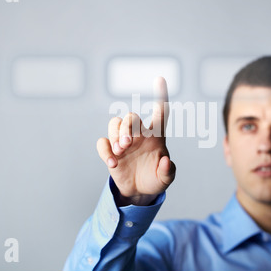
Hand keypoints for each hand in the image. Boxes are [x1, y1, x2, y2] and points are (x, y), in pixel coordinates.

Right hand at [96, 76, 175, 205]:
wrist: (139, 191)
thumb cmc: (154, 179)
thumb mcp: (165, 179)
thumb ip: (168, 171)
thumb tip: (165, 161)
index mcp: (155, 137)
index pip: (160, 113)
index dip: (161, 96)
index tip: (160, 79)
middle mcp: (138, 135)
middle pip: (131, 117)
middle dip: (127, 127)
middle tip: (127, 144)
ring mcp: (122, 142)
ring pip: (114, 123)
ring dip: (116, 134)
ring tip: (120, 150)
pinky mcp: (110, 152)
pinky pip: (102, 143)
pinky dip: (105, 151)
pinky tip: (113, 163)